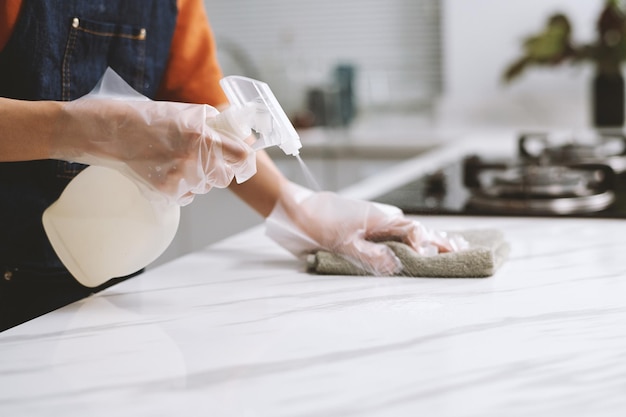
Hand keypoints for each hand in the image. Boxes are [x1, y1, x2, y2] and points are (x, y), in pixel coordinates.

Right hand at [50, 97, 255, 204]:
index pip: (241, 156)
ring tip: (173, 160)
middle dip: (218, 170)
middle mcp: (194, 159)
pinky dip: (180, 187)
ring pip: (204, 187)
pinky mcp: (166, 192)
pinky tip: (163, 171)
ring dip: (197, 178)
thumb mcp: (183, 112)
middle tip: (200, 158)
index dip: (244, 159)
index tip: (242, 159)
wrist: (104, 132)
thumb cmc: (143, 116)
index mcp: (202, 135)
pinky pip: (186, 196)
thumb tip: (239, 137)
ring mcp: (180, 178)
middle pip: (224, 177)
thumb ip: (211, 126)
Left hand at [266, 182, 467, 274]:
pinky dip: (410, 238)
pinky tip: (415, 243)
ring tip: (450, 245)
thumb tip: (398, 265)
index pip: (413, 232)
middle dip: (438, 241)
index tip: (436, 259)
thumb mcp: (342, 243)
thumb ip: (370, 255)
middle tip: (462, 250)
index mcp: (381, 220)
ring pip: (407, 230)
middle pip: (417, 230)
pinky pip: (394, 231)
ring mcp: (375, 220)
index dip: (426, 246)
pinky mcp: (366, 224)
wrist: (296, 208)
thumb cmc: (318, 223)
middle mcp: (382, 218)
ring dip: (427, 239)